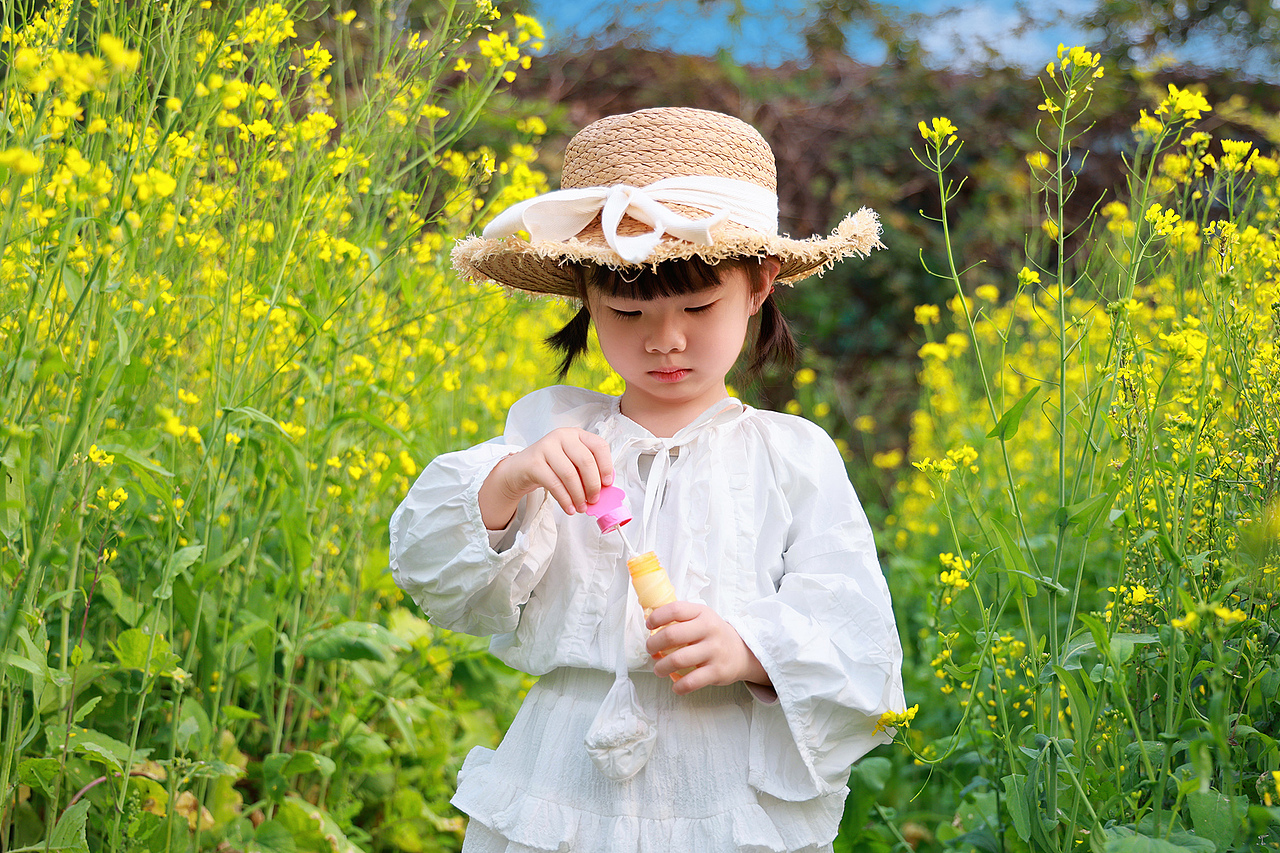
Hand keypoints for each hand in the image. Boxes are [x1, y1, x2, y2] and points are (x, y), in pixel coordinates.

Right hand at [478, 428, 613, 529]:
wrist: (519, 469)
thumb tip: (604, 490)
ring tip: (581, 508)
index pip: (599, 446)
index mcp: (576, 434)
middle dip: (593, 485)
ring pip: (570, 474)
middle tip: (594, 500)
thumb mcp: (571, 463)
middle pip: (586, 461)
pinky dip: (564, 499)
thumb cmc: (550, 467)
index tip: (607, 484)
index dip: (606, 466)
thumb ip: (587, 471)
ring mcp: (546, 447)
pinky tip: (569, 508)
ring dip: (578, 496)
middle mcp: (562, 436)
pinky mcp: (534, 462)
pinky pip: (554, 483)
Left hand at [645, 601, 770, 693]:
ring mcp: (714, 651)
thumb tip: (651, 627)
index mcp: (702, 613)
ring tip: (658, 669)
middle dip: (653, 645)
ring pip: (677, 660)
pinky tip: (675, 686)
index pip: (675, 610)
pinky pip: (691, 682)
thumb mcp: (701, 618)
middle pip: (671, 635)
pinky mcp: (717, 671)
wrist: (742, 652)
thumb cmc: (713, 634)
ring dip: (661, 667)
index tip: (649, 626)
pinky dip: (678, 686)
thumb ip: (680, 618)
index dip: (656, 618)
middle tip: (651, 650)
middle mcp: (709, 629)